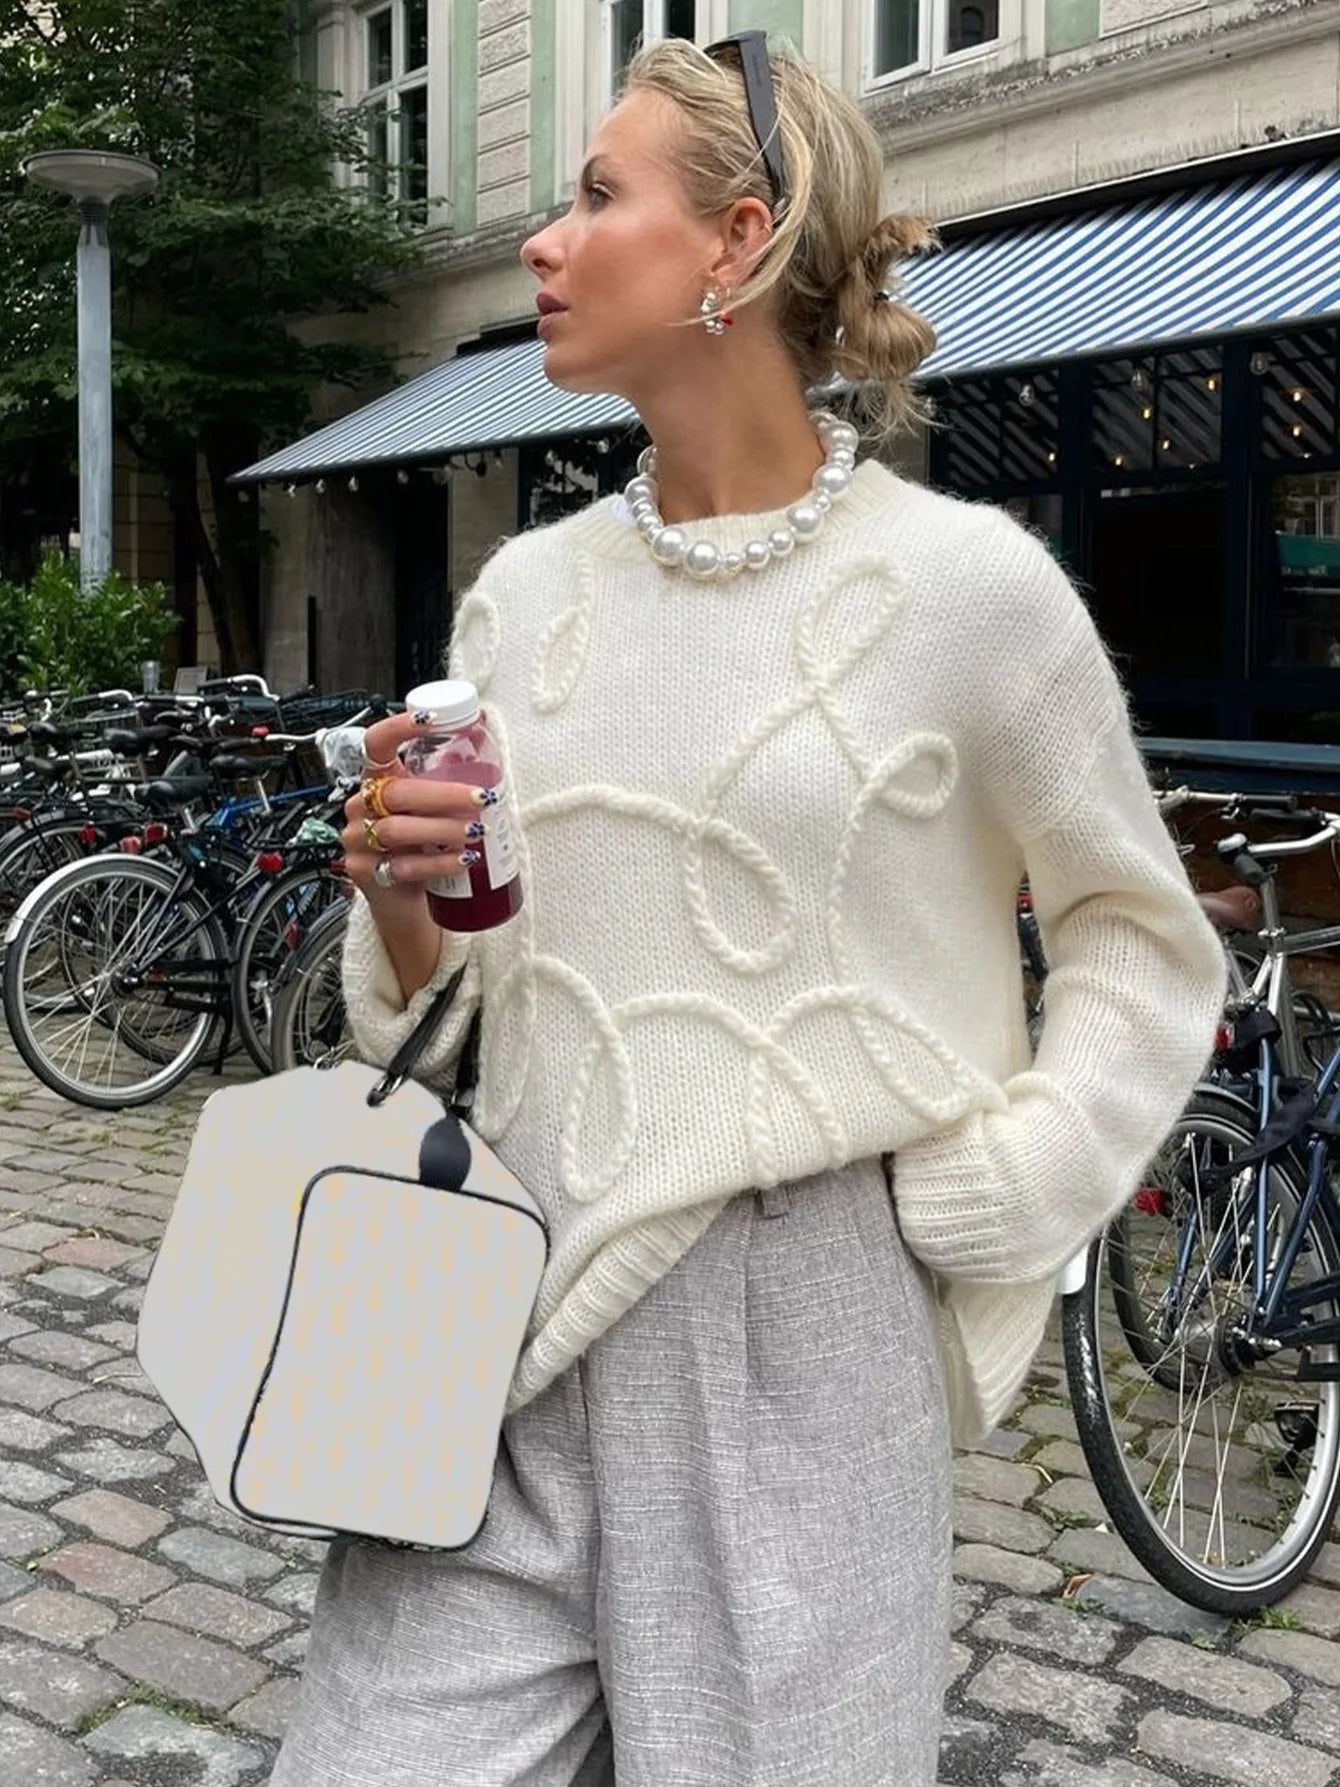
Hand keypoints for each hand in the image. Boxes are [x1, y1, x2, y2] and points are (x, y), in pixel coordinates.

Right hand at [342, 711, 492, 911]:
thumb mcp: (430, 807)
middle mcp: (362, 805)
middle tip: (481, 798)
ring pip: (396, 829)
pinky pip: (402, 865)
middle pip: (396, 793)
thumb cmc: (419, 843)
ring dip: (442, 829)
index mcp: (377, 779)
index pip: (377, 743)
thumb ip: (446, 774)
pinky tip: (464, 859)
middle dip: (443, 795)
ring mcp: (358, 838)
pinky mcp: (365, 870)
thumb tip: (482, 726)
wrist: (402, 896)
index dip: (399, 728)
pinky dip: (438, 862)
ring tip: (476, 831)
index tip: (433, 721)